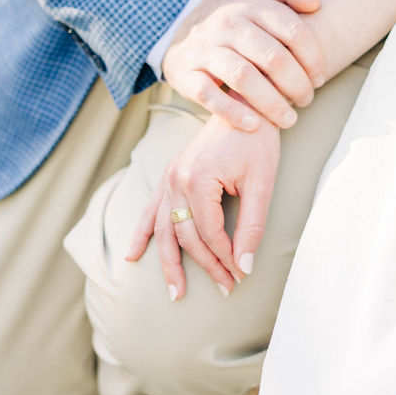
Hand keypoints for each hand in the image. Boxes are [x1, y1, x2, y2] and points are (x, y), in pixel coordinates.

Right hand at [125, 115, 279, 300]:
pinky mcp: (170, 174)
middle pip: (186, 235)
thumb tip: (245, 266)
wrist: (244, 102)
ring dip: (168, 262)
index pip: (209, 233)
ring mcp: (169, 176)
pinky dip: (143, 233)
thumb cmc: (257, 139)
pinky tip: (132, 255)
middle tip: (226, 287)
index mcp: (197, 178)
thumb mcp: (262, 182)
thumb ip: (252, 225)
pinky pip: (151, 208)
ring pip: (164, 228)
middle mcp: (176, 178)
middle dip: (206, 265)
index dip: (224, 257)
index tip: (240, 275)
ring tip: (175, 292)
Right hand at [162, 0, 324, 129]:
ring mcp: (205, 49)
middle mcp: (228, 24)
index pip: (293, 31)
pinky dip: (231, 112)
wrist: (179, 23)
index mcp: (251, 4)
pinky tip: (253, 125)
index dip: (313, 58)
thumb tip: (315, 3)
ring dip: (271, 103)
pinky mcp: (187, 73)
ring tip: (288, 119)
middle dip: (297, 85)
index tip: (319, 78)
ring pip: (243, 77)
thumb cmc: (233, 12)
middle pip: (272, 58)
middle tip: (306, 99)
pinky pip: (208, 94)